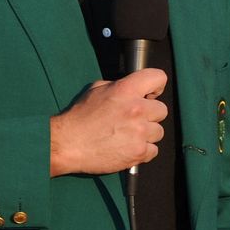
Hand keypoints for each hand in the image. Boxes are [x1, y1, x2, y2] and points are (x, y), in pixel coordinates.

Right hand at [49, 68, 167, 175]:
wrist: (67, 144)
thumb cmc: (79, 117)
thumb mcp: (96, 90)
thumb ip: (119, 87)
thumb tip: (133, 89)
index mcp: (126, 90)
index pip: (159, 77)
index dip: (156, 86)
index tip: (151, 94)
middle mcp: (136, 109)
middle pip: (162, 110)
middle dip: (149, 115)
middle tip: (133, 120)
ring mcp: (139, 132)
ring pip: (158, 132)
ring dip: (146, 134)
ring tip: (128, 135)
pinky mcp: (138, 152)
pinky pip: (153, 151)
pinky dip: (143, 151)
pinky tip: (128, 148)